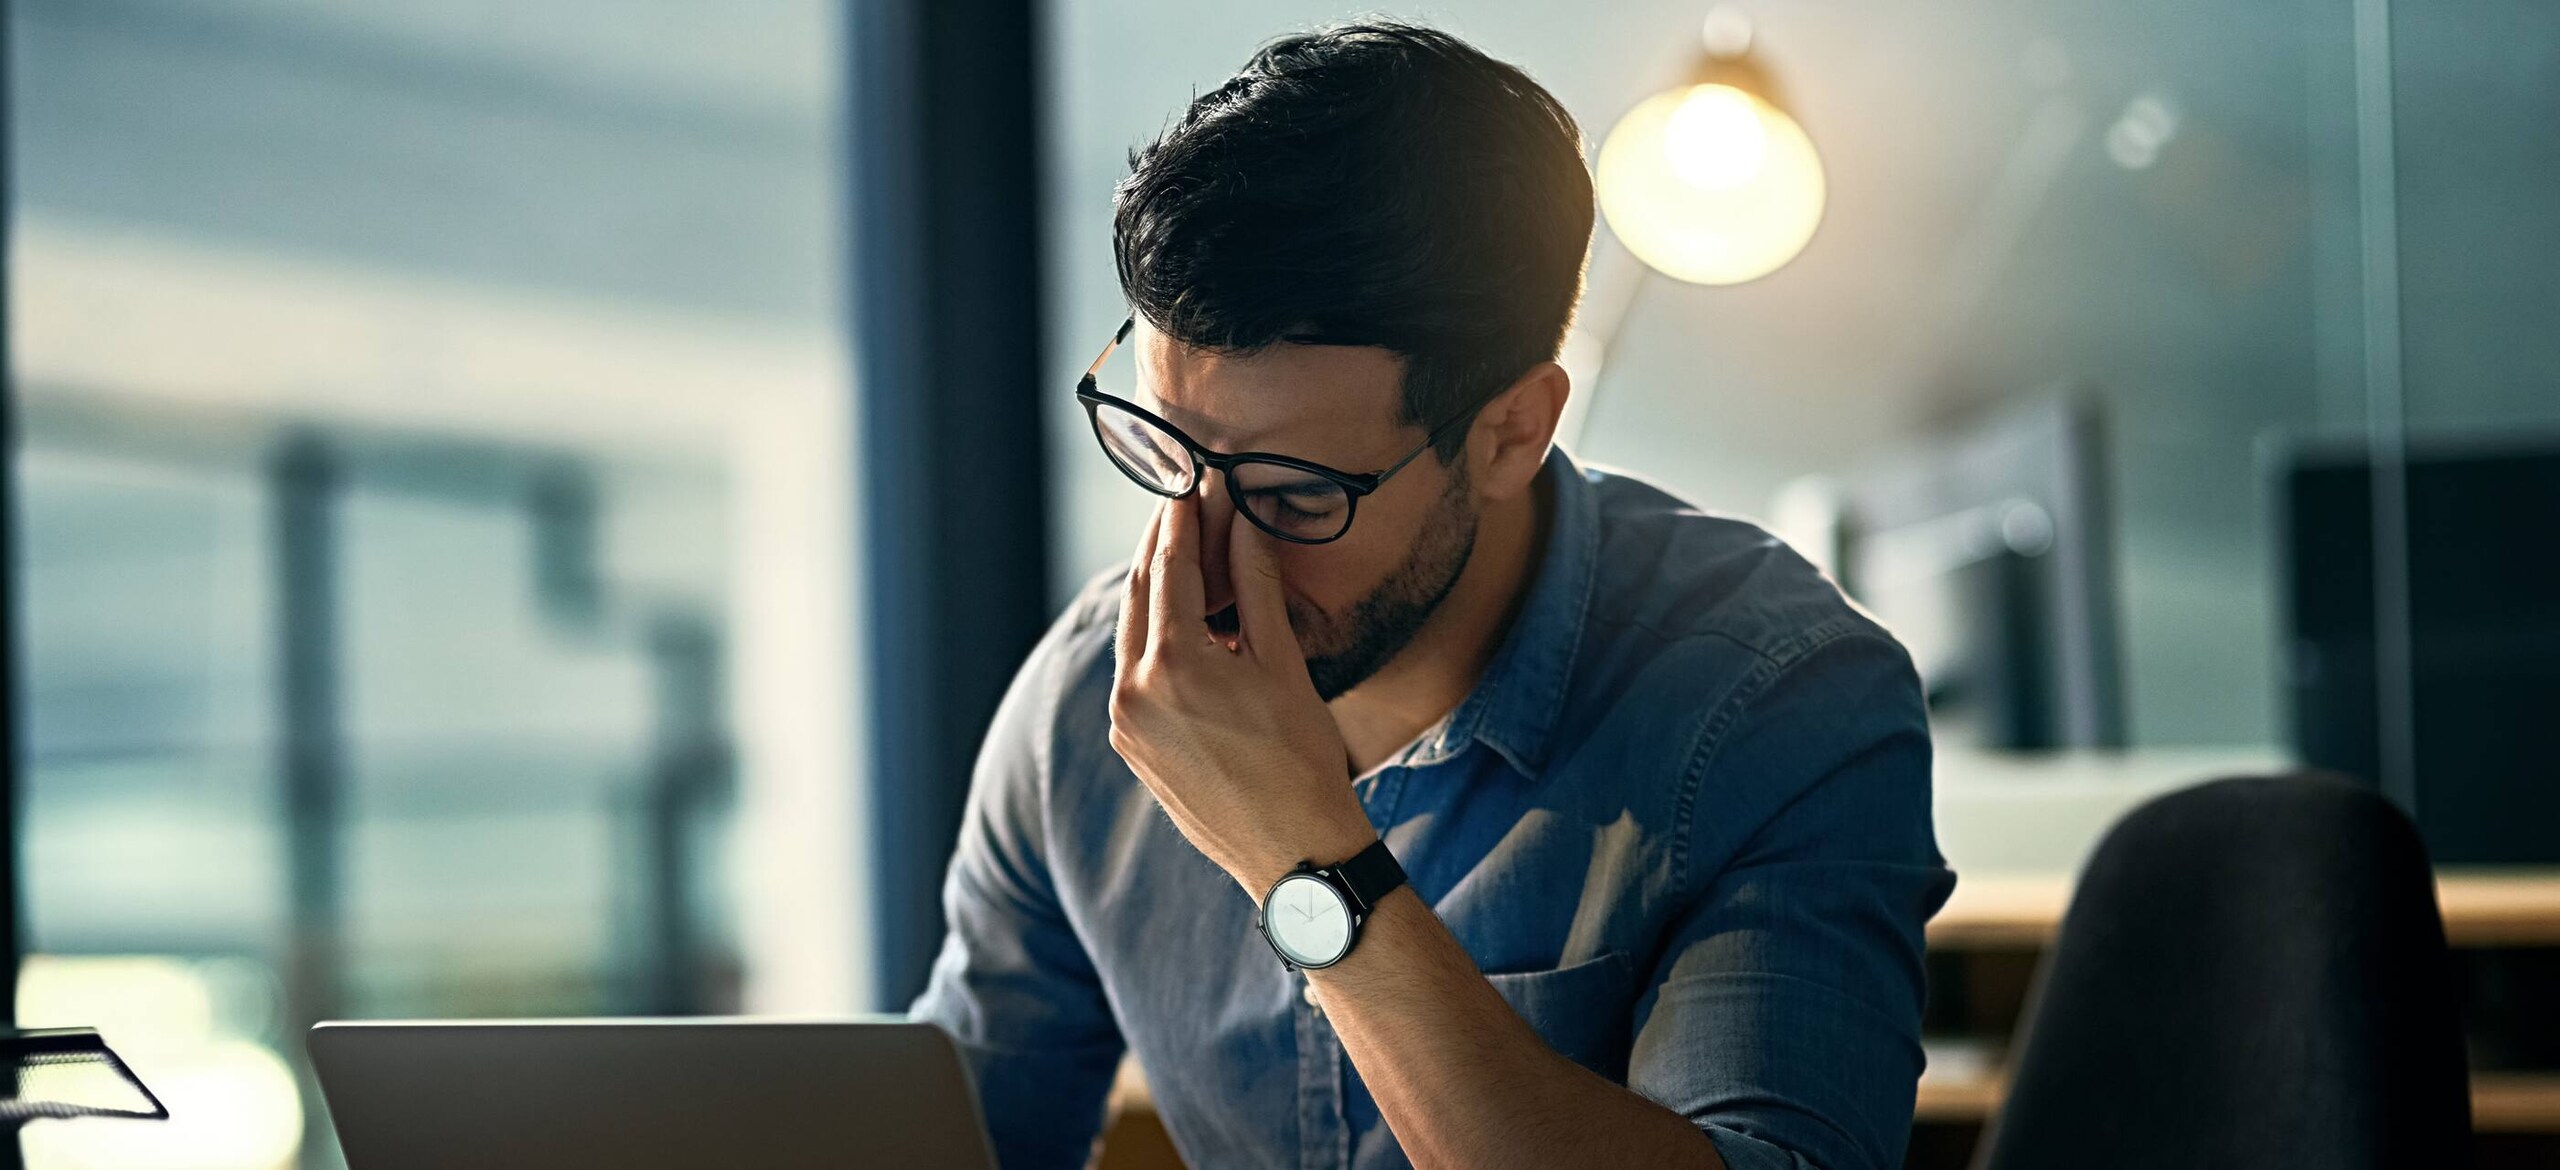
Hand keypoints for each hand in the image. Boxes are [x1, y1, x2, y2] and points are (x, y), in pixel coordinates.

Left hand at [1108, 492, 1378, 896]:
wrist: (1294, 852)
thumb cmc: (1302, 760)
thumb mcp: (1283, 663)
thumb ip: (1256, 586)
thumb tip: (1243, 521)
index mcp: (1172, 664)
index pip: (1171, 566)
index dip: (1184, 518)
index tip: (1193, 481)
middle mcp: (1133, 692)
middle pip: (1140, 594)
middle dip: (1161, 546)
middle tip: (1182, 504)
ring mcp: (1125, 723)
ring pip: (1133, 634)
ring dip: (1157, 592)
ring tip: (1186, 555)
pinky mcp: (1131, 747)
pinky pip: (1135, 675)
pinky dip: (1155, 640)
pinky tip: (1185, 624)